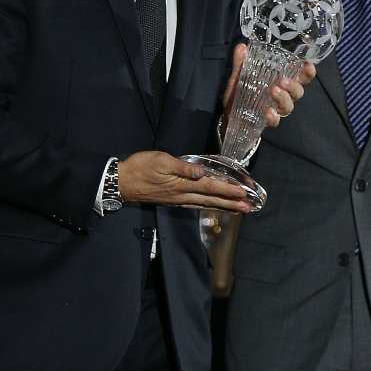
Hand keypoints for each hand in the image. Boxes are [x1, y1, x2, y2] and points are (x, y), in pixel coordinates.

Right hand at [118, 151, 254, 212]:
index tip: (244, 194)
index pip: (211, 187)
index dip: (228, 191)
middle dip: (231, 203)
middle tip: (249, 207)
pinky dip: (208, 206)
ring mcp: (177, 200)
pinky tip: (212, 206)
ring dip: (222, 207)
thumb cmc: (140, 167)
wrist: (121, 182)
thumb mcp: (161, 161)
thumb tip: (202, 172)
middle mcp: (183, 195)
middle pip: (211, 200)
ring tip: (237, 209)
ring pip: (204, 204)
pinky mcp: (172, 200)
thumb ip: (183, 167)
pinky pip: (195, 204)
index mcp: (182, 184)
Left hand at [221, 43, 316, 127]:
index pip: (300, 77)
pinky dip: (273, 117)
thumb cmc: (240, 92)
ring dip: (283, 98)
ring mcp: (276, 109)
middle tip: (282, 80)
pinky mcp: (266, 121)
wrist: (228, 114)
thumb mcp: (239, 75)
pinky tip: (268, 112)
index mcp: (280, 81)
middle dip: (293, 86)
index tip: (308, 64)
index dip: (308, 72)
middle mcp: (282, 95)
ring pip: (289, 106)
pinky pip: (275, 121)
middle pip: (298, 92)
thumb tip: (242, 47)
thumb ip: (241, 62)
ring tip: (273, 90)